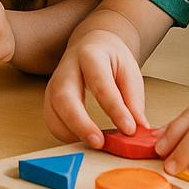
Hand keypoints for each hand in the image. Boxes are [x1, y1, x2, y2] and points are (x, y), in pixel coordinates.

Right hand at [43, 28, 148, 146]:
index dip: (114, 108)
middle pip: (64, 97)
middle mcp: (66, 68)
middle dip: (80, 123)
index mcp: (90, 55)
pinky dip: (64, 133)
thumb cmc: (111, 59)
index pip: (100, 84)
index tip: (129, 129)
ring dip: (70, 131)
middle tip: (99, 142)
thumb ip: (133, 100)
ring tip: (93, 143)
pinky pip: (51, 119)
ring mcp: (54, 82)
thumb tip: (138, 128)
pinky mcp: (50, 97)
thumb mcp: (129, 71)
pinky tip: (82, 139)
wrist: (91, 45)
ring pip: (52, 110)